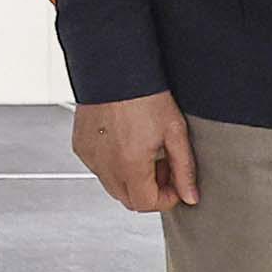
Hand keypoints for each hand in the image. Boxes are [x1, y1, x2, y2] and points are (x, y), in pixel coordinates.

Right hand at [73, 90, 196, 212]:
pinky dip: (113, 164)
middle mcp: (105, 165)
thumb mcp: (174, 131)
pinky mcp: (81, 146)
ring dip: (131, 179)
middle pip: (129, 199)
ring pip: (113, 185)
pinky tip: (125, 142)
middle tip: (163, 166)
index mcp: (129, 165)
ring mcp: (90, 157)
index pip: (146, 204)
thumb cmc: (144, 94)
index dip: (166, 199)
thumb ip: (185, 169)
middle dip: (149, 190)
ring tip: (145, 151)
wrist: (114, 67)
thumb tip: (190, 196)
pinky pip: (99, 168)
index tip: (175, 185)